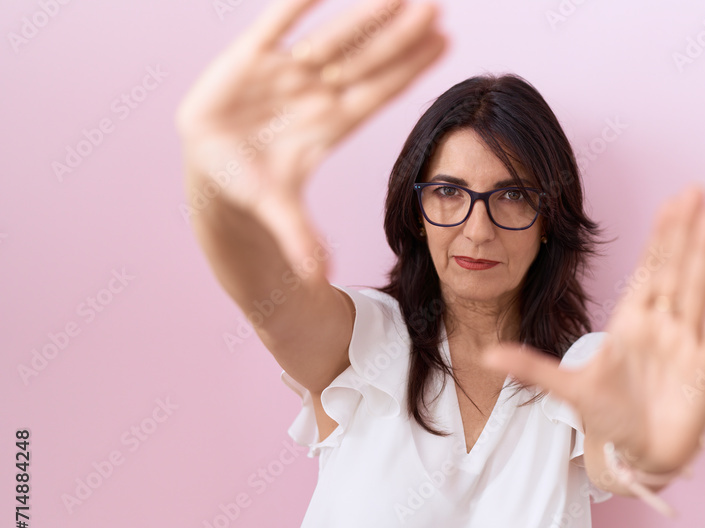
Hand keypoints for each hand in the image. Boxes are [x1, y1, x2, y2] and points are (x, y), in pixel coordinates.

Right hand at [176, 0, 447, 278]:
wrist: (213, 172)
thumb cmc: (255, 189)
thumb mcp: (278, 212)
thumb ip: (301, 238)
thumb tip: (321, 276)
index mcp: (329, 126)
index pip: (378, 92)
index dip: (410, 69)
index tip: (444, 43)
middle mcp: (315, 93)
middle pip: (366, 60)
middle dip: (399, 35)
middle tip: (436, 8)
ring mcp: (284, 73)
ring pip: (331, 36)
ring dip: (364, 13)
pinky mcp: (247, 59)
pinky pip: (275, 22)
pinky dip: (296, 2)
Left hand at [483, 184, 704, 473]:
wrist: (639, 456)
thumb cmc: (609, 417)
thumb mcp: (568, 389)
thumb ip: (532, 367)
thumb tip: (487, 353)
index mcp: (630, 322)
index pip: (648, 271)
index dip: (659, 237)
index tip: (670, 201)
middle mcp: (661, 325)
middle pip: (674, 269)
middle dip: (683, 230)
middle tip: (695, 189)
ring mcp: (686, 343)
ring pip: (696, 287)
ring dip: (704, 252)